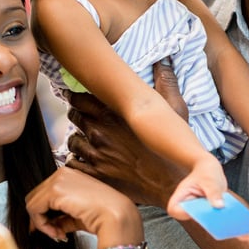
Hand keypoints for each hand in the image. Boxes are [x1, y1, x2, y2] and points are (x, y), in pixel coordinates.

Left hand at [24, 166, 141, 243]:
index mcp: (70, 176)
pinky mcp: (54, 190)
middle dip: (41, 218)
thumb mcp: (77, 216)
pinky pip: (34, 209)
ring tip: (57, 234)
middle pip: (36, 197)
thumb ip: (61, 218)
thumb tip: (47, 226)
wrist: (116, 217)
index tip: (52, 230)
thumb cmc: (105, 216)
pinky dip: (41, 224)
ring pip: (32, 203)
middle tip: (54, 233)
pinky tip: (55, 232)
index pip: (46, 194)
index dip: (45, 214)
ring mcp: (58, 179)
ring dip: (41, 222)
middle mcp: (62, 173)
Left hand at [65, 60, 187, 208]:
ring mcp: (95, 154)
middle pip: (74, 116)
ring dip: (78, 140)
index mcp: (115, 113)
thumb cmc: (174, 149)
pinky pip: (73, 163)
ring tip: (88, 143)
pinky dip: (77, 161)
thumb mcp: (176, 112)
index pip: (80, 97)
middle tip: (85, 120)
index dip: (78, 97)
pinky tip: (88, 161)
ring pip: (72, 141)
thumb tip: (163, 62)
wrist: (173, 185)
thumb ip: (165, 84)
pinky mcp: (94, 175)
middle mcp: (100, 131)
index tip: (80, 99)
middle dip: (78, 116)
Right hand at [166, 156, 227, 219]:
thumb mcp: (210, 179)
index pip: (173, 209)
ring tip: (220, 204)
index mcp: (181, 195)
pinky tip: (224, 206)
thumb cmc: (206, 171)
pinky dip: (217, 213)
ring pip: (201, 219)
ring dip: (211, 215)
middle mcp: (187, 203)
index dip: (182, 213)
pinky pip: (210, 216)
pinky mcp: (205, 210)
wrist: (210, 168)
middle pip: (189, 217)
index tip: (197, 209)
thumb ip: (214, 192)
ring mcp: (196, 208)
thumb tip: (219, 206)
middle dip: (202, 216)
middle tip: (214, 207)